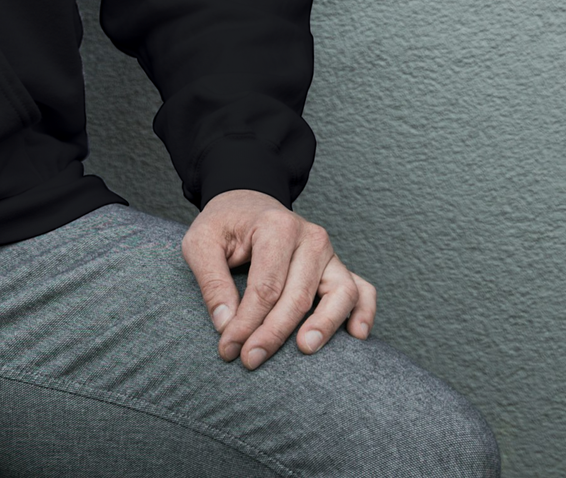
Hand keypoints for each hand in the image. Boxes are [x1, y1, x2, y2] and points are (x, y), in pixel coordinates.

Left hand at [181, 189, 376, 368]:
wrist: (247, 204)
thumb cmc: (224, 226)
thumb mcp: (200, 242)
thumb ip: (211, 281)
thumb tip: (226, 324)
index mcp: (276, 226)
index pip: (265, 287)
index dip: (247, 323)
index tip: (228, 348)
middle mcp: (311, 237)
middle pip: (298, 295)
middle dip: (273, 333)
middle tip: (251, 360)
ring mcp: (330, 253)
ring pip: (341, 293)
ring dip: (325, 325)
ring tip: (304, 349)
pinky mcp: (338, 267)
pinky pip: (363, 290)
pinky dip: (364, 312)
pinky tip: (357, 336)